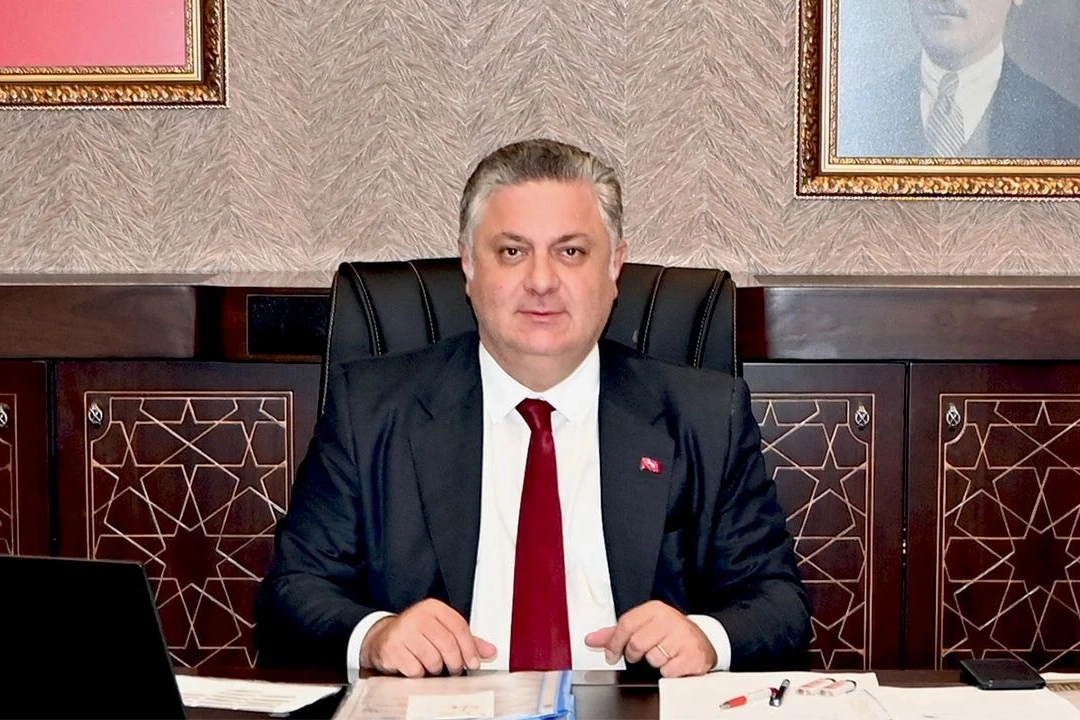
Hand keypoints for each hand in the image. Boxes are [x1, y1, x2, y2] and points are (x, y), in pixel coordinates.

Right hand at [360, 599, 497, 676]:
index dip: (470, 647)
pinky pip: (415, 670)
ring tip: (432, 666)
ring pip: (432, 659)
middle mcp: (418, 616)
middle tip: (454, 670)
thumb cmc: (415, 635)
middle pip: (448, 644)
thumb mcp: (441, 631)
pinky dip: (419, 674)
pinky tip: (416, 667)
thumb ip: (466, 640)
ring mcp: (403, 631)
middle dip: (455, 663)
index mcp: (433, 607)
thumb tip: (490, 651)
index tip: (474, 662)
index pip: (459, 626)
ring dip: (436, 669)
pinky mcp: (392, 648)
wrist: (382, 638)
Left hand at [584, 600, 716, 677]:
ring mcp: (682, 637)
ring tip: (662, 654)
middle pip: (636, 643)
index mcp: (655, 609)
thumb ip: (616, 633)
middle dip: (634, 654)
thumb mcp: (644, 626)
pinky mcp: (692, 656)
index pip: (625, 625)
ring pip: (652, 658)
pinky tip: (672, 662)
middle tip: (641, 654)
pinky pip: (667, 671)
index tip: (611, 655)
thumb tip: (591, 639)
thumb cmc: (669, 633)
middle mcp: (669, 619)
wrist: (702, 641)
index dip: (614, 643)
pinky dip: (667, 671)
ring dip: (653, 662)